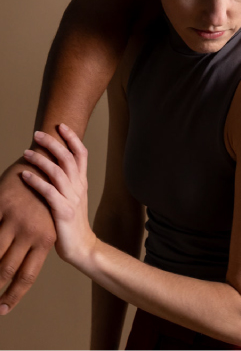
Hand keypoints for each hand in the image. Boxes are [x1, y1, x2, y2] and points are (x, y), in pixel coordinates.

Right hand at [0, 160, 56, 314]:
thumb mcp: (45, 223)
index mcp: (45, 239)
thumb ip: (33, 245)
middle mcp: (30, 231)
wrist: (47, 163)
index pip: (27, 275)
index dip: (13, 295)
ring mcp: (14, 219)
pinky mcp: (1, 206)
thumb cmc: (45, 198)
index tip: (3, 310)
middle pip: (6, 268)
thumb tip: (17, 271)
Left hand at [21, 125, 96, 268]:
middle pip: (69, 158)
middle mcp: (79, 187)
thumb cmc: (71, 224)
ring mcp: (72, 199)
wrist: (82, 247)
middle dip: (54, 143)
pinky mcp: (63, 212)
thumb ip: (65, 184)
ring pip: (58, 172)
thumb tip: (49, 168)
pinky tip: (25, 174)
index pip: (81, 153)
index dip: (72, 138)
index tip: (61, 126)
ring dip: (42, 159)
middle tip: (38, 133)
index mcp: (82, 182)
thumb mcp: (72, 199)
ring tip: (27, 151)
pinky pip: (49, 192)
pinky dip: (37, 181)